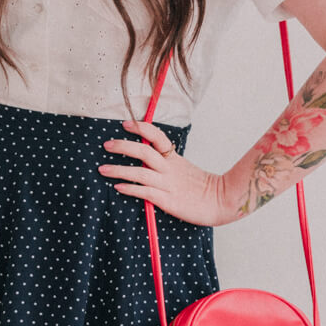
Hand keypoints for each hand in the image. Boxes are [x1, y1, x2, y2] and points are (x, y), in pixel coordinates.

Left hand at [97, 119, 230, 226]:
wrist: (223, 201)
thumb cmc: (203, 188)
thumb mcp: (185, 170)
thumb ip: (168, 164)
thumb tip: (148, 160)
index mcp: (175, 159)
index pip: (157, 136)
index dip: (141, 128)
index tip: (125, 124)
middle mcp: (170, 169)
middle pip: (143, 152)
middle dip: (123, 146)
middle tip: (106, 144)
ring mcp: (168, 184)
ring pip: (140, 172)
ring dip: (119, 169)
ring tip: (103, 169)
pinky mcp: (168, 200)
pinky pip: (145, 192)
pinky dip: (130, 188)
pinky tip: (118, 187)